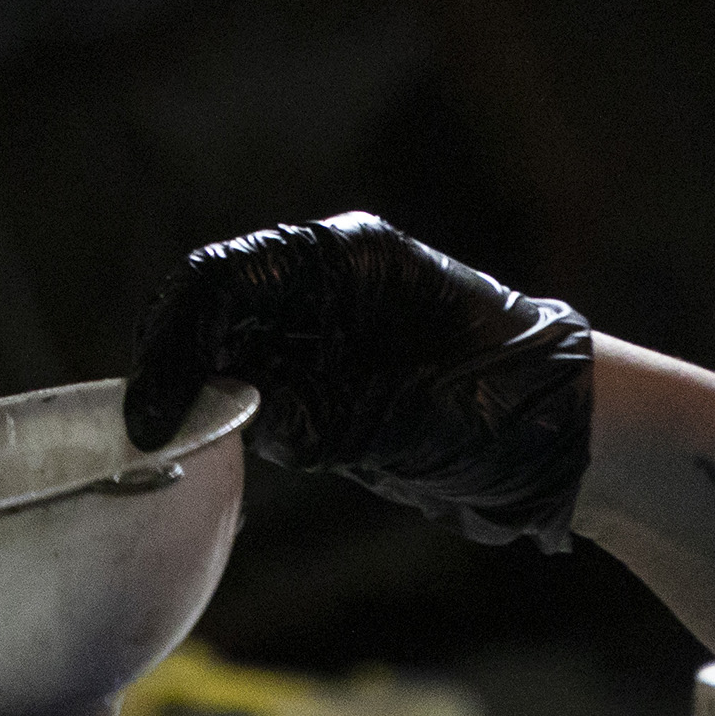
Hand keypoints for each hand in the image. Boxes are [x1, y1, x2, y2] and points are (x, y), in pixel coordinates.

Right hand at [126, 214, 592, 548]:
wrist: (567, 443)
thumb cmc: (509, 406)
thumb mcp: (409, 414)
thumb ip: (320, 414)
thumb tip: (247, 418)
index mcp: (346, 260)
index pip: (222, 280)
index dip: (173, 340)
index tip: (151, 412)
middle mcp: (324, 286)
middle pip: (211, 312)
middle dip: (173, 369)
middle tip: (146, 440)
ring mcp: (322, 335)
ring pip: (222, 354)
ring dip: (194, 399)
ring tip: (170, 452)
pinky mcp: (324, 385)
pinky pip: (249, 395)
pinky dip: (223, 424)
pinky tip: (212, 455)